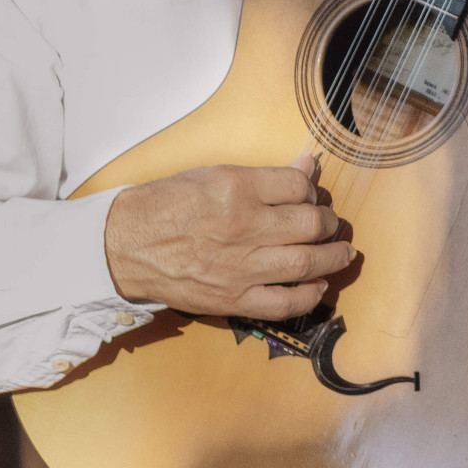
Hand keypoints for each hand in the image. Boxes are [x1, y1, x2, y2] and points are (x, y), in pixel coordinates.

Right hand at [103, 151, 352, 319]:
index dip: (311, 190)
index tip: (311, 196)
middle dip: (330, 224)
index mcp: (237, 189)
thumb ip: (265, 176)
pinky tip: (319, 285)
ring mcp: (239, 267)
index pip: (298, 187)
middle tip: (331, 225)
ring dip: (333, 258)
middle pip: (310, 225)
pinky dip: (308, 296)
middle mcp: (243, 228)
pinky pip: (282, 303)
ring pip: (306, 263)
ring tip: (343, 253)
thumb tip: (308, 165)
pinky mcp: (232, 299)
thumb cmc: (166, 205)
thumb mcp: (213, 175)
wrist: (124, 246)